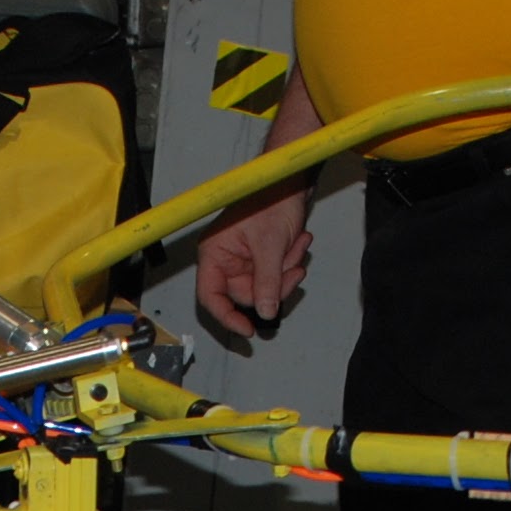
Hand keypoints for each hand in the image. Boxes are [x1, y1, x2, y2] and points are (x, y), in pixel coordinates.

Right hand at [193, 187, 310, 338]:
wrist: (290, 179)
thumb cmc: (272, 198)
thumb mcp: (270, 246)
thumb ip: (267, 283)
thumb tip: (265, 313)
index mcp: (214, 253)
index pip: (210, 296)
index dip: (226, 317)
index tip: (247, 331)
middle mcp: (224, 258)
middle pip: (245, 294)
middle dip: (275, 284)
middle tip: (295, 270)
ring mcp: (242, 258)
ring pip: (264, 286)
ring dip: (286, 270)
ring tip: (299, 245)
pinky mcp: (259, 256)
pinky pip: (274, 274)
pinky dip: (289, 262)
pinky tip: (299, 242)